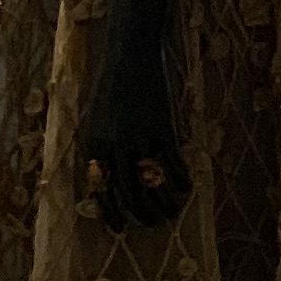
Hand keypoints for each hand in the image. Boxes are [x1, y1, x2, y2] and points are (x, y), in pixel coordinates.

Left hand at [78, 46, 188, 231]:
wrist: (128, 52)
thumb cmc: (110, 80)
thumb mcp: (96, 115)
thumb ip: (102, 143)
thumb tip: (109, 170)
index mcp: (93, 143)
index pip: (100, 189)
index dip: (109, 212)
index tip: (118, 228)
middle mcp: (113, 146)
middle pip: (126, 192)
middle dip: (140, 213)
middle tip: (152, 223)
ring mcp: (138, 138)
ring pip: (150, 184)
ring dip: (162, 203)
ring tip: (172, 212)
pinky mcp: (161, 128)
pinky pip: (172, 163)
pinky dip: (180, 178)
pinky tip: (187, 187)